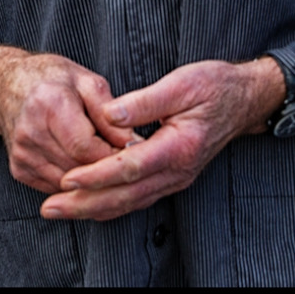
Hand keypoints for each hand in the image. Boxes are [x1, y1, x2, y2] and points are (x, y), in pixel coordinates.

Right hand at [0, 46, 138, 193]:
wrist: (6, 86)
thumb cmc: (51, 79)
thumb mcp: (86, 82)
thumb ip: (110, 113)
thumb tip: (133, 144)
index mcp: (49, 105)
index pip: (87, 149)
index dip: (115, 156)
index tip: (135, 152)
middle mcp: (30, 133)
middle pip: (80, 171)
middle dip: (108, 171)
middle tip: (127, 161)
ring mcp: (22, 154)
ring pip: (69, 186)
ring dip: (93, 181)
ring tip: (107, 164)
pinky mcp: (19, 169)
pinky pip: (57, 188)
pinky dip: (75, 184)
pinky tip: (84, 167)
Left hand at [41, 57, 285, 220]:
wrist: (244, 99)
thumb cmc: (214, 86)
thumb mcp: (182, 83)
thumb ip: (143, 101)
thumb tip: (109, 114)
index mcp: (179, 147)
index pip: (130, 167)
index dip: (96, 175)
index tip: (66, 178)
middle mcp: (178, 170)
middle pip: (125, 195)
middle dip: (85, 204)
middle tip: (50, 208)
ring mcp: (176, 178)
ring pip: (129, 202)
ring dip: (92, 209)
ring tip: (58, 209)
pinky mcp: (171, 177)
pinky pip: (136, 198)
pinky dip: (110, 204)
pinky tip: (87, 205)